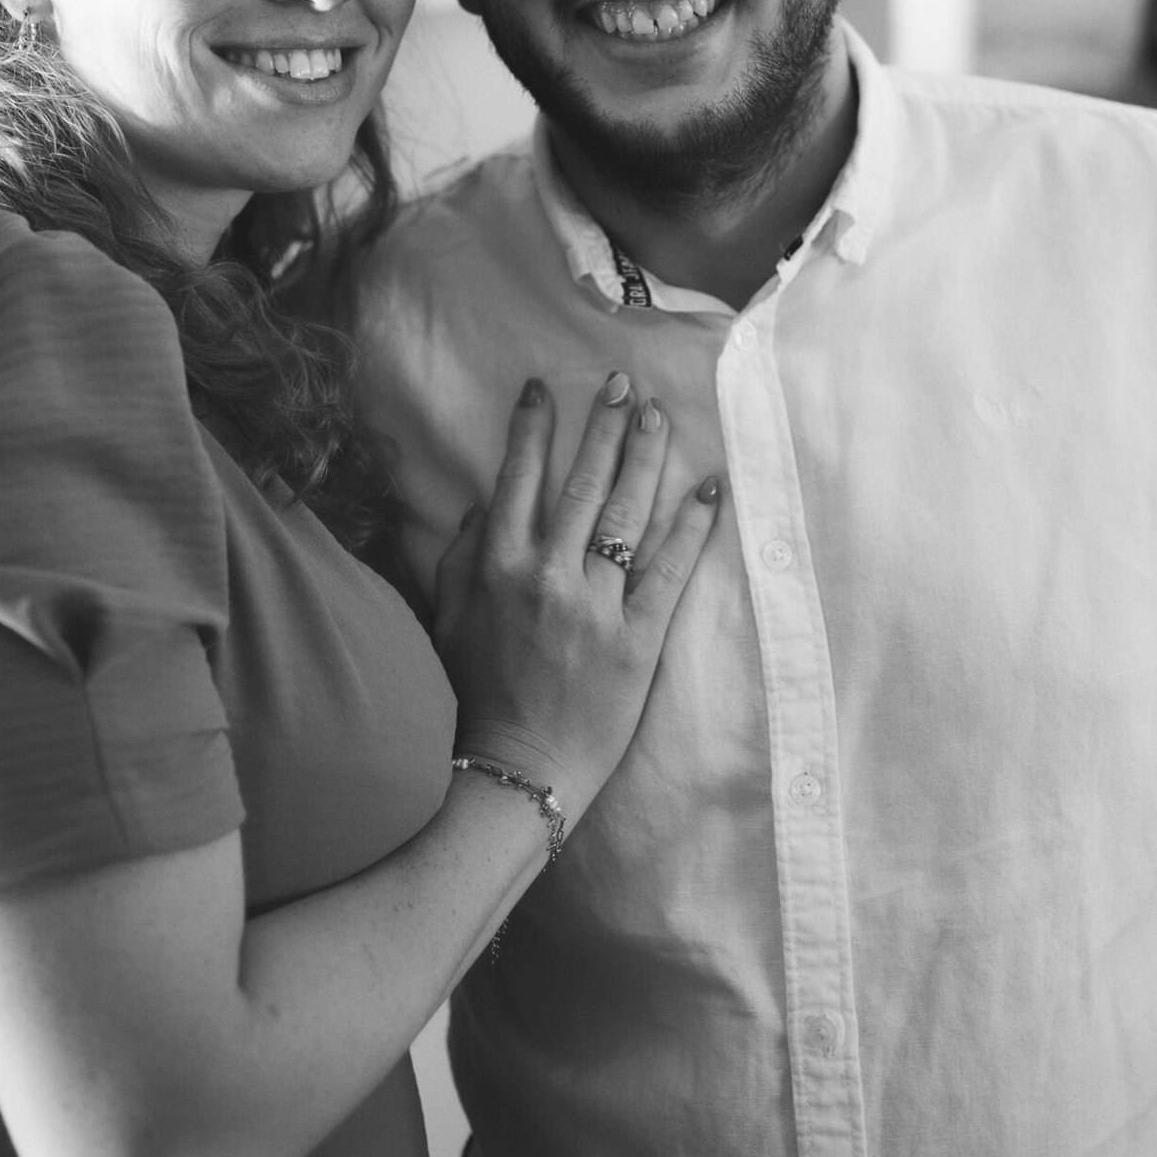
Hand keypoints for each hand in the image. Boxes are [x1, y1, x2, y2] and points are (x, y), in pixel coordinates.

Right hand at [431, 372, 718, 824]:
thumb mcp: (449, 620)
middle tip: (622, 384)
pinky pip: (670, 571)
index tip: (545, 387)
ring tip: (660, 416)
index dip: (533, 428)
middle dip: (602, 427)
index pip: (517, 478)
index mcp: (497, 567)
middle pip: (580, 483)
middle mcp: (546, 575)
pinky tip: (708, 488)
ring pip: (624, 514)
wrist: (515, 772)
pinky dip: (691, 526)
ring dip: (644, 458)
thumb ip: (460, 559)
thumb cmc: (475, 697)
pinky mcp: (638, 639)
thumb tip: (482, 506)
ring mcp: (595, 605)